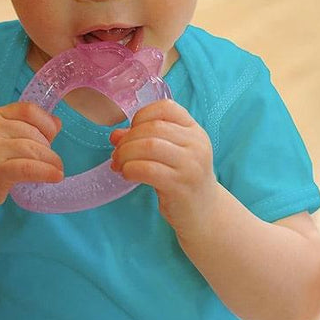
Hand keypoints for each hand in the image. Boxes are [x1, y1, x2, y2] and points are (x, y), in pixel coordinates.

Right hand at [0, 102, 63, 217]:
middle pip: (32, 132)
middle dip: (47, 148)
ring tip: (57, 170)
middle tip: (51, 161)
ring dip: (50, 161)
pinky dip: (46, 172)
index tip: (52, 136)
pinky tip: (56, 176)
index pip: (27, 110)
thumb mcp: (2, 140)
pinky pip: (28, 168)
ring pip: (32, 149)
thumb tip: (56, 123)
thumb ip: (26, 129)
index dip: (45, 122)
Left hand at [109, 99, 217, 235]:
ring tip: (118, 164)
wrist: (205, 212)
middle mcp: (196, 144)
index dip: (142, 115)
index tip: (132, 130)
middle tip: (116, 153)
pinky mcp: (180, 186)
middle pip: (153, 128)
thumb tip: (115, 135)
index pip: (167, 108)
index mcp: (194, 131)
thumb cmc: (183, 178)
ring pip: (149, 146)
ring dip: (125, 154)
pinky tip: (127, 174)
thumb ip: (144, 139)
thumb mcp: (169, 154)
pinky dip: (131, 169)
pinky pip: (148, 170)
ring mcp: (190, 165)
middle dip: (127, 139)